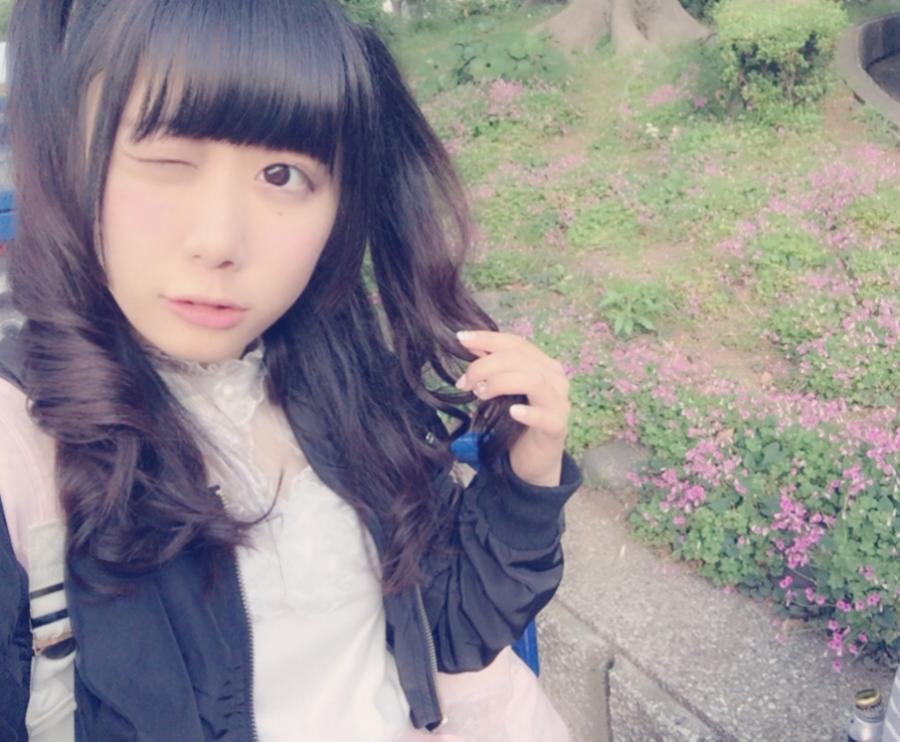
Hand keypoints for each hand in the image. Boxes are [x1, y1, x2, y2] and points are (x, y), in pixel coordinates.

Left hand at [455, 330, 569, 486]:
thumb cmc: (517, 422)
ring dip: (500, 383)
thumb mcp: (503, 390)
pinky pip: (545, 416)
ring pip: (533, 381)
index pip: (516, 344)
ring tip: (480, 394)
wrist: (534, 460)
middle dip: (486, 366)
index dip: (488, 338)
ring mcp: (559, 402)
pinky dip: (527, 412)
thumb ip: (491, 366)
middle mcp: (555, 379)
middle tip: (464, 382)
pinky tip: (512, 412)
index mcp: (543, 365)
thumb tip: (468, 341)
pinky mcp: (557, 427)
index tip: (461, 339)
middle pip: (520, 360)